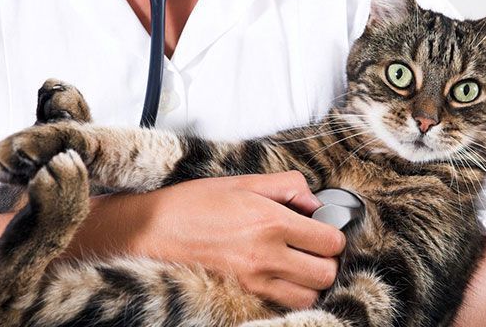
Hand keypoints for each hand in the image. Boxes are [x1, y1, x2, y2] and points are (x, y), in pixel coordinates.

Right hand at [66, 172, 345, 309]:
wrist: (151, 232)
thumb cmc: (193, 203)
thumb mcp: (242, 181)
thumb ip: (286, 185)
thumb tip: (314, 200)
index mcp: (270, 221)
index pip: (329, 240)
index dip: (333, 233)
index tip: (324, 227)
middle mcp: (266, 255)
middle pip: (326, 273)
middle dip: (327, 259)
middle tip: (314, 246)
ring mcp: (253, 280)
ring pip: (309, 295)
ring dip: (311, 280)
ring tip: (299, 262)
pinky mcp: (242, 295)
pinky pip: (282, 304)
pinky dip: (290, 293)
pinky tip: (280, 275)